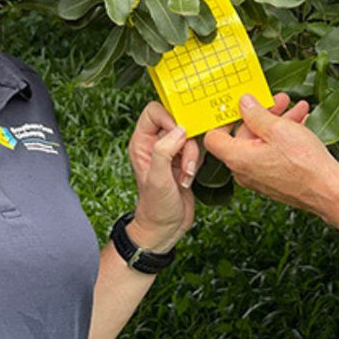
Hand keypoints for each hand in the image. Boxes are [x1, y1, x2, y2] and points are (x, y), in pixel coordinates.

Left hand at [127, 102, 200, 252]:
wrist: (165, 227)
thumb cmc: (155, 207)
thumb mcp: (157, 178)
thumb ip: (164, 151)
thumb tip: (179, 130)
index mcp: (142, 142)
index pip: (154, 111)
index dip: (169, 118)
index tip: (179, 134)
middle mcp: (155, 143)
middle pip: (177, 122)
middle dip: (185, 143)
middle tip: (184, 162)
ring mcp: (171, 151)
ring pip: (190, 136)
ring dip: (192, 156)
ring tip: (184, 176)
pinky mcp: (184, 159)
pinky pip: (197, 148)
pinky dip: (196, 163)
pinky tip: (188, 178)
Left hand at [203, 93, 338, 216]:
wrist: (329, 191)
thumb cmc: (303, 163)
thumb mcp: (278, 129)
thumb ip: (256, 114)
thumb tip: (243, 103)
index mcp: (238, 158)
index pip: (214, 137)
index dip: (223, 119)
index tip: (236, 105)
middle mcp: (244, 171)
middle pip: (243, 136)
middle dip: (261, 114)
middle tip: (278, 100)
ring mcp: (259, 178)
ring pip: (261, 143)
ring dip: (277, 123)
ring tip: (296, 109)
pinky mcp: (274, 180)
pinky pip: (272, 154)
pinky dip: (283, 138)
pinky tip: (300, 123)